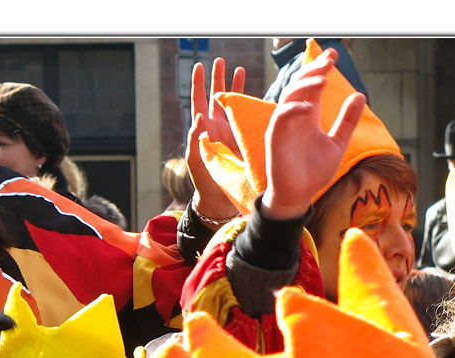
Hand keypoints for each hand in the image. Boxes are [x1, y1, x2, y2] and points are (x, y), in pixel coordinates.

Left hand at [187, 57, 244, 223]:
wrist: (220, 199)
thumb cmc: (204, 181)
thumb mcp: (197, 159)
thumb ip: (196, 138)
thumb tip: (198, 116)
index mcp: (204, 129)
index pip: (199, 101)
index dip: (198, 84)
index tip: (200, 66)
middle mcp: (218, 127)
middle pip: (217, 97)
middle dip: (219, 79)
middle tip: (221, 61)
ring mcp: (232, 133)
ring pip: (234, 106)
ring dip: (237, 88)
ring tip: (241, 70)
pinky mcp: (244, 141)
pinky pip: (248, 121)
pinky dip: (252, 108)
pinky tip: (258, 98)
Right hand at [261, 48, 365, 219]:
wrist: (299, 196)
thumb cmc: (314, 171)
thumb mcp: (338, 143)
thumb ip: (347, 120)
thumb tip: (360, 94)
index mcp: (308, 115)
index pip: (314, 85)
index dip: (322, 68)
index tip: (334, 54)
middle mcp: (295, 116)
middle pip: (301, 84)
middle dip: (314, 69)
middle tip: (329, 59)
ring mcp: (283, 125)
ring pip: (290, 95)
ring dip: (306, 85)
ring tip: (324, 78)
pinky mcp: (275, 137)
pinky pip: (281, 117)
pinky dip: (294, 109)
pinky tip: (310, 106)